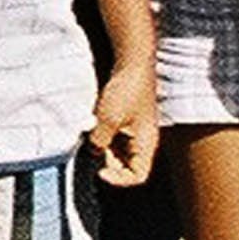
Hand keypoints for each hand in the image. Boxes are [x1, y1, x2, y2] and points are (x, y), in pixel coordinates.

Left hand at [88, 61, 158, 186]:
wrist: (131, 60)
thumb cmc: (127, 89)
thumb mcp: (108, 119)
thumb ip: (99, 142)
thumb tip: (92, 152)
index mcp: (146, 144)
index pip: (138, 176)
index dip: (119, 179)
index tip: (100, 170)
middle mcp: (142, 140)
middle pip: (125, 165)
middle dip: (107, 160)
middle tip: (93, 146)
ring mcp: (133, 129)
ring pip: (116, 151)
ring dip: (102, 145)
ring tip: (93, 131)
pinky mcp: (124, 119)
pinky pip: (112, 136)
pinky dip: (101, 134)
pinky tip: (93, 122)